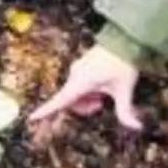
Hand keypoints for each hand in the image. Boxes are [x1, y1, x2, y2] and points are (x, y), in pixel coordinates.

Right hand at [27, 45, 142, 130]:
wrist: (125, 40)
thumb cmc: (123, 64)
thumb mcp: (124, 90)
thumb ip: (126, 112)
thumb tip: (136, 127)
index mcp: (80, 83)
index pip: (60, 101)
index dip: (46, 111)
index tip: (31, 118)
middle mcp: (75, 75)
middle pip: (71, 101)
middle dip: (85, 107)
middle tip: (102, 104)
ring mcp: (77, 68)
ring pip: (76, 93)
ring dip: (88, 99)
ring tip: (104, 94)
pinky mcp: (81, 64)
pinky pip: (79, 84)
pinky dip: (89, 90)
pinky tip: (103, 84)